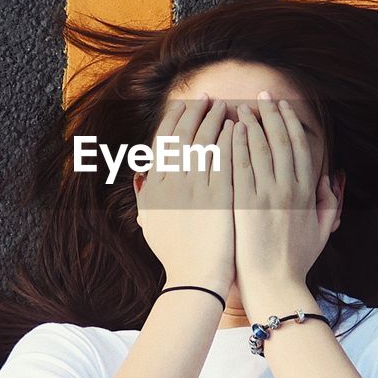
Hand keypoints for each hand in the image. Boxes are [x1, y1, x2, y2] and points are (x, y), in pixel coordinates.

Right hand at [133, 94, 235, 296]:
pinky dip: (229, 139)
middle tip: (206, 98)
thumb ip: (145, 196)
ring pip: (204, 141)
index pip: (162, 142)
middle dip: (194, 112)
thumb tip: (140, 174)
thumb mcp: (151, 223)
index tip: (183, 105)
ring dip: (214, 119)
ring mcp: (195, 189)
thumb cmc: (176, 254)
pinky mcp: (219, 196)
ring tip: (224, 106)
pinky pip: (224, 158)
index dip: (173, 119)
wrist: (195, 279)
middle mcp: (171, 184)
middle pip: (182, 135)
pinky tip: (237, 127)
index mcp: (154, 187)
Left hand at [230, 91, 340, 319]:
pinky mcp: (244, 203)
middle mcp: (289, 189)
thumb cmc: (296, 262)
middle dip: (271, 113)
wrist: (273, 285)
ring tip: (241, 107)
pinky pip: (239, 166)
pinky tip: (228, 130)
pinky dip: (235, 145)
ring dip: (250, 123)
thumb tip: (331, 179)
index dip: (290, 122)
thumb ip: (329, 203)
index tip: (281, 106)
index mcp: (308, 192)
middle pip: (280, 139)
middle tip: (261, 95)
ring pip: (259, 148)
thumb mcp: (323, 231)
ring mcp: (266, 195)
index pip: (301, 146)